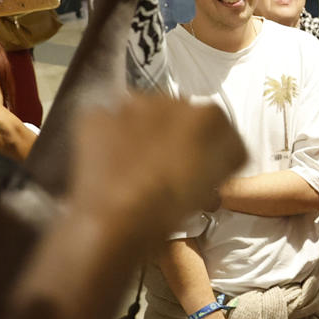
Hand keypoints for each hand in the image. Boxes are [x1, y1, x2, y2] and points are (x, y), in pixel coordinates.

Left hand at [71, 96, 244, 229]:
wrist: (120, 217)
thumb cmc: (170, 206)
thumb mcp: (212, 189)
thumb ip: (220, 166)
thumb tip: (211, 166)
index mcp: (210, 117)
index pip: (219, 128)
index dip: (212, 150)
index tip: (205, 167)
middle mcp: (172, 101)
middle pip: (180, 117)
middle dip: (177, 137)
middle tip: (171, 168)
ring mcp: (131, 106)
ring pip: (144, 116)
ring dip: (145, 134)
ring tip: (140, 167)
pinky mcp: (99, 116)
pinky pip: (109, 123)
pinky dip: (112, 138)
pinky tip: (115, 162)